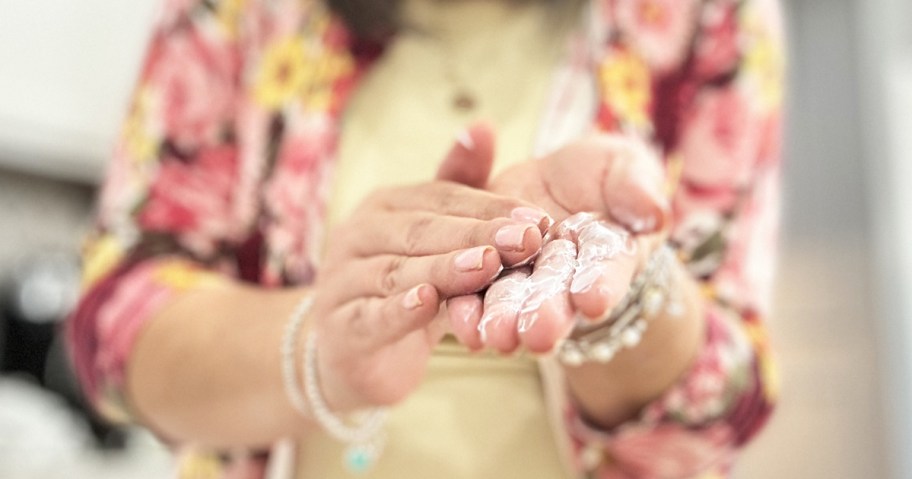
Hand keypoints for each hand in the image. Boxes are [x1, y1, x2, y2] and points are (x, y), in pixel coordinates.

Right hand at [310, 141, 550, 410]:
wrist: (356, 351)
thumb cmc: (408, 285)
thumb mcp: (436, 240)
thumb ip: (459, 187)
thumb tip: (483, 126)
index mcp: (386, 204)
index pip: (443, 198)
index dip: (492, 207)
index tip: (541, 219)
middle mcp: (358, 233)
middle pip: (421, 230)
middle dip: (477, 234)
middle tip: (527, 240)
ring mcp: (342, 279)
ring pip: (397, 270)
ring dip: (443, 268)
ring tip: (487, 266)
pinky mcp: (339, 327)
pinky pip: (371, 315)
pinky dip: (399, 310)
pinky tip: (428, 304)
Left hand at [442, 126, 668, 353]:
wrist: (563, 182)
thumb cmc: (607, 176)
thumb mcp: (626, 169)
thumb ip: (635, 188)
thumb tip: (654, 212)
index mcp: (610, 253)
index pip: (607, 270)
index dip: (601, 285)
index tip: (593, 300)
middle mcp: (566, 276)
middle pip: (557, 296)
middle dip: (547, 315)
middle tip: (537, 335)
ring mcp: (524, 278)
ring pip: (514, 301)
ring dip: (504, 320)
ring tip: (494, 336)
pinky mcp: (486, 270)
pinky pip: (475, 291)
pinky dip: (467, 309)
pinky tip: (459, 320)